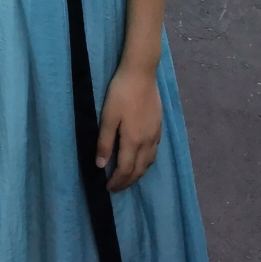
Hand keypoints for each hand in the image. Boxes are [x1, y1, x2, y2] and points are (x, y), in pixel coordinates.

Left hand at [96, 64, 161, 190]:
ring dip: (138, 174)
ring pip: (149, 162)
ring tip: (128, 177)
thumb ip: (105, 141)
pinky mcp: (159, 126)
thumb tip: (101, 165)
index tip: (108, 188)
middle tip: (117, 188)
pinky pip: (154, 152)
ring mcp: (155, 134)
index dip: (117, 182)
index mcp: (133, 141)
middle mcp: (147, 141)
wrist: (141, 73)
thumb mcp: (108, 116)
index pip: (125, 170)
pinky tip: (141, 158)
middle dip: (127, 182)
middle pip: (139, 170)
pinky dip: (146, 161)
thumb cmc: (121, 93)